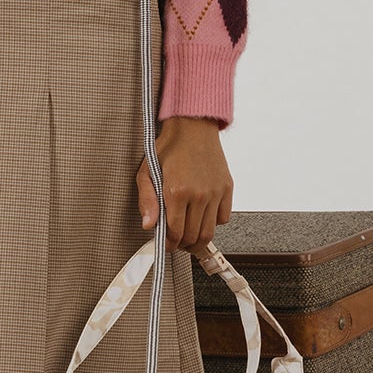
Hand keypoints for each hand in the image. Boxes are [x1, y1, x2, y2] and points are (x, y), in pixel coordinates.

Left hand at [136, 118, 232, 254]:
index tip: (166, 244)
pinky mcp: (227, 188)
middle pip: (193, 237)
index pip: (175, 233)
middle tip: (176, 243)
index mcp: (177, 191)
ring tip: (189, 237)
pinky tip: (202, 218)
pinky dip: (213, 224)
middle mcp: (199, 194)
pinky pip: (223, 218)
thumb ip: (146, 200)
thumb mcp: (146, 172)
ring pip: (209, 232)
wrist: (193, 127)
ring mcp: (215, 192)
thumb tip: (148, 226)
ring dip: (198, 241)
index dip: (169, 245)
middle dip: (182, 245)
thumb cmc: (168, 148)